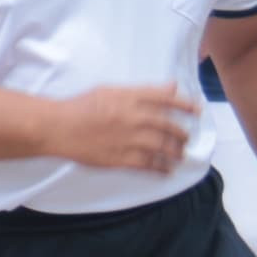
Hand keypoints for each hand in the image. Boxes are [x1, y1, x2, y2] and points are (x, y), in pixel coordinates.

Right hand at [40, 82, 198, 174]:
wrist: (58, 127)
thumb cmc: (81, 106)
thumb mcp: (111, 90)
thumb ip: (143, 90)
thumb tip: (171, 86)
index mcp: (130, 97)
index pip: (166, 99)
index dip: (185, 105)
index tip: (197, 110)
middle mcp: (133, 117)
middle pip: (168, 125)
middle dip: (182, 132)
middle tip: (186, 137)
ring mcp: (129, 139)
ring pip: (163, 147)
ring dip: (176, 151)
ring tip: (180, 154)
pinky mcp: (122, 158)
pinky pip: (149, 165)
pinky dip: (161, 168)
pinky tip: (167, 170)